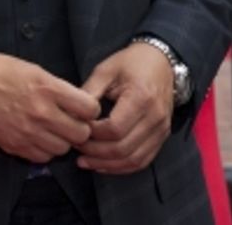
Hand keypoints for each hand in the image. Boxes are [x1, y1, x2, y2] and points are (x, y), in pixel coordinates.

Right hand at [0, 52, 100, 162]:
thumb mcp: (31, 68)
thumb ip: (56, 86)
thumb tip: (76, 102)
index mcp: (46, 88)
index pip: (90, 109)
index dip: (89, 109)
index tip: (83, 107)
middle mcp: (41, 112)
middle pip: (81, 133)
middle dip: (80, 127)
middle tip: (70, 121)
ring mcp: (28, 132)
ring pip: (63, 148)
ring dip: (62, 140)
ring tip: (52, 129)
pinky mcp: (15, 145)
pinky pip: (42, 157)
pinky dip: (44, 150)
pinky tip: (37, 137)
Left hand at [77, 42, 173, 173]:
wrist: (161, 63)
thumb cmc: (130, 63)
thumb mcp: (105, 71)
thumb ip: (88, 92)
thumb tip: (69, 114)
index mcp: (141, 98)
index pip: (115, 128)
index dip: (92, 134)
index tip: (75, 129)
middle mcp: (155, 118)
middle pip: (123, 148)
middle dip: (95, 152)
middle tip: (75, 147)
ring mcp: (161, 130)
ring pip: (134, 159)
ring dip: (107, 164)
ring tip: (84, 161)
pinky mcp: (161, 137)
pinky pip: (143, 161)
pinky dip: (122, 167)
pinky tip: (102, 165)